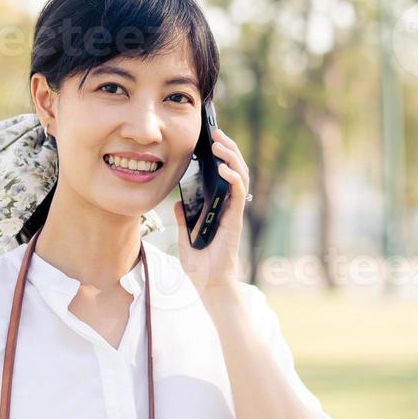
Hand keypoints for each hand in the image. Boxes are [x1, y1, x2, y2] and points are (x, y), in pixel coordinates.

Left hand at [171, 128, 248, 296]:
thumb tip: (177, 203)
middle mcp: (228, 208)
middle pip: (234, 170)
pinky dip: (233, 177)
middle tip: (216, 133)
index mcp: (217, 209)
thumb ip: (183, 219)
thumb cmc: (200, 267)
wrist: (209, 286)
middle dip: (227, 149)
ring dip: (231, 157)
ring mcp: (233, 213)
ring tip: (220, 142)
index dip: (220, 157)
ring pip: (240, 176)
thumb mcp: (184, 239)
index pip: (222, 176)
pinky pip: (238, 193)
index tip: (209, 141)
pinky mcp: (235, 220)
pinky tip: (224, 167)